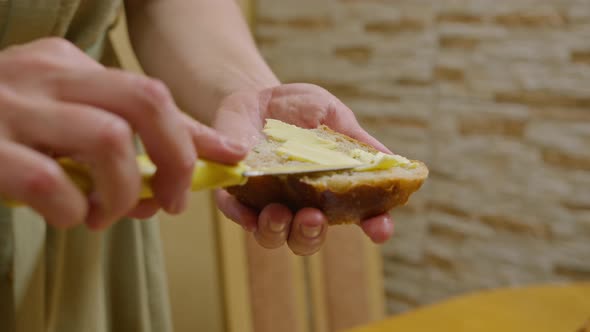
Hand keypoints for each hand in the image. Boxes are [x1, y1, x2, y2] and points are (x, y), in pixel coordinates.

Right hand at [0, 38, 246, 229]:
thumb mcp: (57, 115)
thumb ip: (111, 133)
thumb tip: (176, 174)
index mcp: (66, 64)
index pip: (151, 93)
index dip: (196, 131)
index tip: (229, 158)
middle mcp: (44, 75)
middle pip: (145, 101)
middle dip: (177, 156)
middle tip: (171, 201)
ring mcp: (11, 107)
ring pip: (108, 138)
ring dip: (124, 190)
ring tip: (107, 216)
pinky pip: (48, 180)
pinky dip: (73, 209)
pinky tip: (69, 218)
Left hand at [213, 83, 393, 255]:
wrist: (258, 95)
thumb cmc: (301, 109)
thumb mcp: (332, 115)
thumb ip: (355, 139)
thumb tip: (391, 159)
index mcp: (330, 190)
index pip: (359, 217)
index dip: (374, 226)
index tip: (380, 229)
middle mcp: (300, 205)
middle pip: (309, 238)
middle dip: (312, 234)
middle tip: (313, 217)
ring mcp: (267, 203)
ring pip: (273, 236)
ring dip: (276, 230)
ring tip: (278, 212)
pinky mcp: (237, 195)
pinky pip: (237, 213)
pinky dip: (242, 215)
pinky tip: (247, 209)